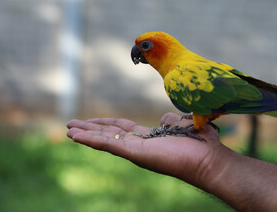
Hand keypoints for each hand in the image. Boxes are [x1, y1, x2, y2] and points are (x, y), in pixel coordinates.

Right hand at [67, 112, 222, 186]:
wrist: (208, 158)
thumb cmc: (199, 142)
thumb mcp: (181, 125)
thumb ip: (170, 121)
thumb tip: (165, 118)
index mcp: (147, 137)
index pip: (120, 128)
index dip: (104, 123)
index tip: (90, 120)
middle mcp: (138, 144)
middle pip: (107, 134)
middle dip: (89, 129)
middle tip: (71, 124)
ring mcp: (134, 150)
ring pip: (104, 140)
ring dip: (85, 135)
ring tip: (68, 130)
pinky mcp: (134, 153)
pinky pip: (108, 145)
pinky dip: (90, 140)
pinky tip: (76, 136)